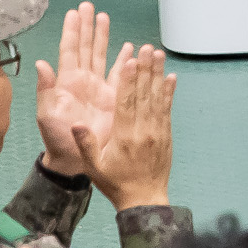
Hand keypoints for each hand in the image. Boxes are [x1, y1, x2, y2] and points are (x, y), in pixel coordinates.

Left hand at [33, 3, 130, 179]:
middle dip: (88, 26)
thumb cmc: (58, 138)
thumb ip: (45, 89)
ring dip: (105, 37)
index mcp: (67, 82)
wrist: (77, 157)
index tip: (75, 12)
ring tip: (105, 18)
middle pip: (87, 46)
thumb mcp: (47, 114)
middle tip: (89, 7)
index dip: (73, 30)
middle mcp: (84, 80)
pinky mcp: (115, 97)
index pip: (70, 49)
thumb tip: (42, 64)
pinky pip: (121, 74)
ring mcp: (100, 88)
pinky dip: (126, 60)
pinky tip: (129, 48)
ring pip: (104, 55)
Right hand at [70, 45, 174, 210]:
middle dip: (146, 70)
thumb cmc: (116, 183)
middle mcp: (144, 130)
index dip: (128, 81)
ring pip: (158, 98)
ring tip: (159, 55)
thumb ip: (86, 144)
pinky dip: (169, 92)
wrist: (144, 198)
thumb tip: (75, 124)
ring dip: (158, 75)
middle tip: (148, 49)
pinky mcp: (166, 134)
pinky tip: (171, 77)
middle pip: (145, 95)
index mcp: (125, 136)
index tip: (130, 61)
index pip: (126, 103)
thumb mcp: (94, 167)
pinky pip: (167, 109)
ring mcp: (158, 131)